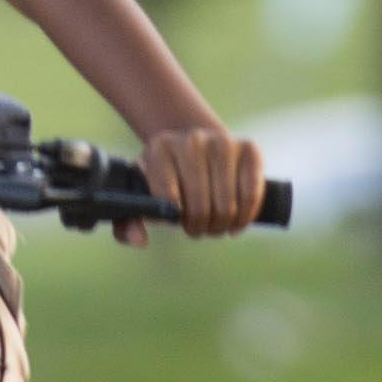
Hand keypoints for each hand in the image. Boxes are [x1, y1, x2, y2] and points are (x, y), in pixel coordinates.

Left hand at [138, 124, 265, 240]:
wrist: (194, 147)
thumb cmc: (165, 178)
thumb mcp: (141, 194)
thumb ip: (129, 222)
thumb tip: (139, 241)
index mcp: (159, 148)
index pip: (168, 198)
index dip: (175, 219)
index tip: (177, 220)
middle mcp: (191, 140)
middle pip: (199, 204)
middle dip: (199, 226)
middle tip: (198, 229)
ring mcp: (222, 141)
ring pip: (226, 203)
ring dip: (222, 225)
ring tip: (215, 225)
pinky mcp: (249, 148)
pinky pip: (251, 194)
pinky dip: (245, 216)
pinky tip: (237, 222)